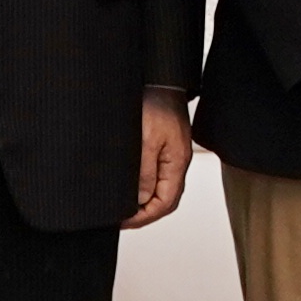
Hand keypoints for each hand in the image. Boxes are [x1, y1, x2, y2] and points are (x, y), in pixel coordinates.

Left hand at [126, 93, 194, 229]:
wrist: (160, 79)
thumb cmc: (156, 103)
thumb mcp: (145, 139)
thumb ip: (144, 172)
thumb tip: (141, 200)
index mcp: (177, 162)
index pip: (166, 202)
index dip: (144, 217)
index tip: (124, 221)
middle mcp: (177, 161)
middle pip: (166, 200)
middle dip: (145, 214)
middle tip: (122, 219)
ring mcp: (172, 154)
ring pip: (163, 188)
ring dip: (145, 202)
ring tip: (125, 207)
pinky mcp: (165, 146)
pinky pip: (158, 175)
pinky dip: (146, 186)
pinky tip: (133, 186)